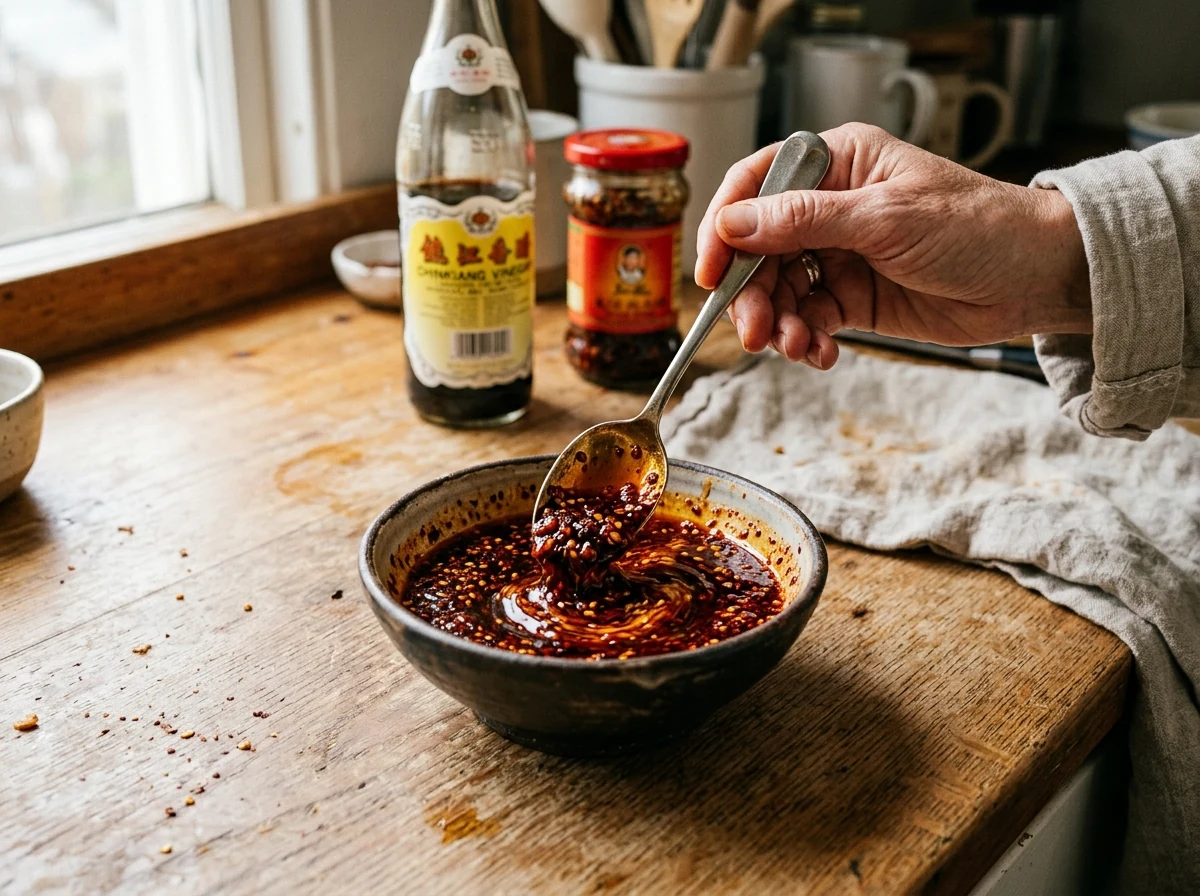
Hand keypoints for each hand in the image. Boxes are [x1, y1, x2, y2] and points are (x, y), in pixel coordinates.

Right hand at [695, 123, 1091, 368]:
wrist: (1034, 278)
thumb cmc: (977, 226)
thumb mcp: (886, 218)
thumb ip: (804, 221)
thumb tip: (733, 223)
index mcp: (838, 163)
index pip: (756, 186)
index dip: (724, 228)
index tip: (709, 272)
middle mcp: (831, 207)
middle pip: (760, 249)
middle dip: (752, 293)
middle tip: (754, 331)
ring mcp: (840, 253)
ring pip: (780, 290)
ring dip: (779, 323)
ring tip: (795, 347)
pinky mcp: (854, 297)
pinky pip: (810, 319)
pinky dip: (807, 340)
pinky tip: (819, 353)